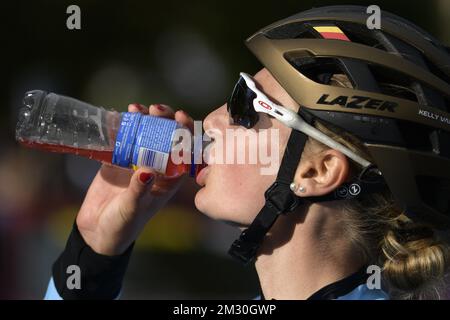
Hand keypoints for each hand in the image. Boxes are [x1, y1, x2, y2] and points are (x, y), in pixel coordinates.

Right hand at [76, 103, 193, 254]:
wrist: (96, 232)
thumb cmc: (122, 225)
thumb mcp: (132, 209)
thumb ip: (139, 190)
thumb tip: (146, 170)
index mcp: (167, 181)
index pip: (182, 153)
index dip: (185, 134)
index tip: (181, 117)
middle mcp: (155, 169)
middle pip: (165, 139)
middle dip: (164, 122)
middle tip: (157, 109)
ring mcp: (135, 163)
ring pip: (145, 136)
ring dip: (145, 120)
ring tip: (139, 109)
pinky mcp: (116, 161)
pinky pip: (123, 140)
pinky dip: (124, 127)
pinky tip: (123, 114)